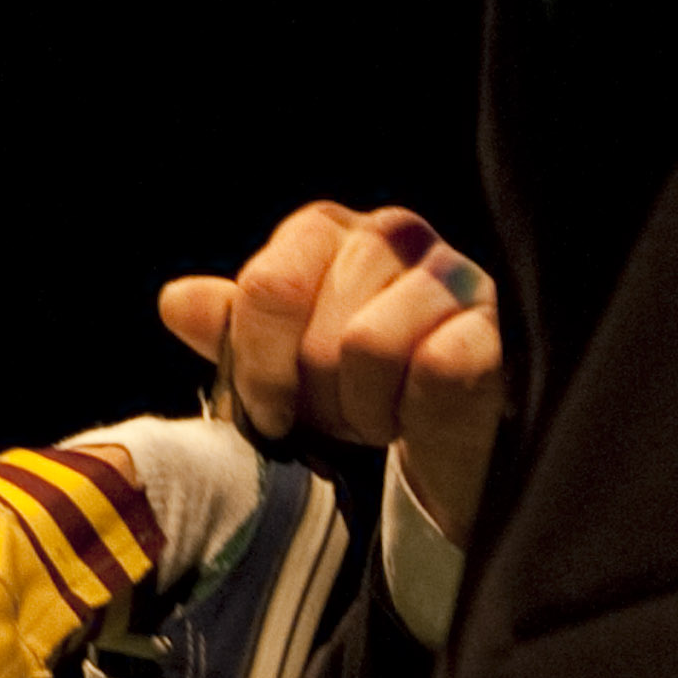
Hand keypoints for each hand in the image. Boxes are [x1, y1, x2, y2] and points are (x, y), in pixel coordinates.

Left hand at [158, 200, 506, 548]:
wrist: (450, 446)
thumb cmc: (358, 391)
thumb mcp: (284, 364)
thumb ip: (236, 330)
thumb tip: (176, 302)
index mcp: (326, 231)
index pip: (268, 286)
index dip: (260, 364)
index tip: (271, 412)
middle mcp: (393, 234)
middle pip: (318, 331)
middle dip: (320, 396)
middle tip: (342, 414)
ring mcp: (453, 274)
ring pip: (371, 347)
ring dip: (369, 409)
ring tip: (383, 413)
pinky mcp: (501, 327)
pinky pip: (437, 368)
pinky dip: (420, 412)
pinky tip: (425, 415)